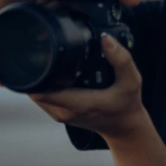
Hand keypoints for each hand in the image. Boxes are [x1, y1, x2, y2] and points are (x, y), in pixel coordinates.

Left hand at [28, 32, 147, 142]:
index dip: (34, 71)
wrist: (124, 127)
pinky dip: (45, 84)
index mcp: (78, 104)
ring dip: (39, 77)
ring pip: (36, 92)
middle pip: (34, 88)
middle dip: (36, 69)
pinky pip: (43, 97)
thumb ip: (121, 59)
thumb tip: (105, 38)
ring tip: (50, 60)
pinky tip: (56, 72)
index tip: (39, 54)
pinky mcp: (58, 114)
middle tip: (45, 50)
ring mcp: (59, 114)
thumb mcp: (131, 81)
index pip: (40, 91)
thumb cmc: (126, 104)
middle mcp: (64, 111)